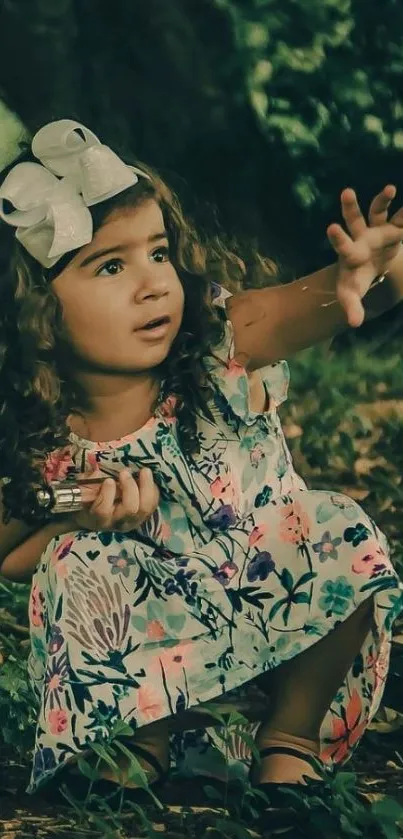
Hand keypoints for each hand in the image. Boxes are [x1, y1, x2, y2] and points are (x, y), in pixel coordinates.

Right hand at [67, 468, 158, 531]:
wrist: (96, 516)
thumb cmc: (88, 500)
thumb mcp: (83, 491)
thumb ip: (88, 482)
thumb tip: (98, 473)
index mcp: (98, 518)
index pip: (103, 511)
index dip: (107, 494)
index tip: (108, 480)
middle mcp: (117, 523)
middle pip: (130, 509)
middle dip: (129, 488)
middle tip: (125, 472)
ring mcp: (133, 521)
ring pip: (145, 507)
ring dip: (146, 486)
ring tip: (143, 471)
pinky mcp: (144, 516)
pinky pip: (153, 503)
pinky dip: (153, 490)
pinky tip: (146, 478)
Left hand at [327, 185, 402, 326]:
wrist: (372, 269)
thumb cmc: (357, 280)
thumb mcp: (352, 294)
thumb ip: (352, 307)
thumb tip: (354, 323)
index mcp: (350, 253)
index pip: (342, 245)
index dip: (338, 237)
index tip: (331, 227)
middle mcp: (361, 237)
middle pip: (354, 220)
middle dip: (350, 207)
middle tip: (346, 192)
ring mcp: (377, 231)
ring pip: (377, 211)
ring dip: (382, 199)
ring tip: (389, 189)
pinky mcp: (393, 230)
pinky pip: (400, 219)